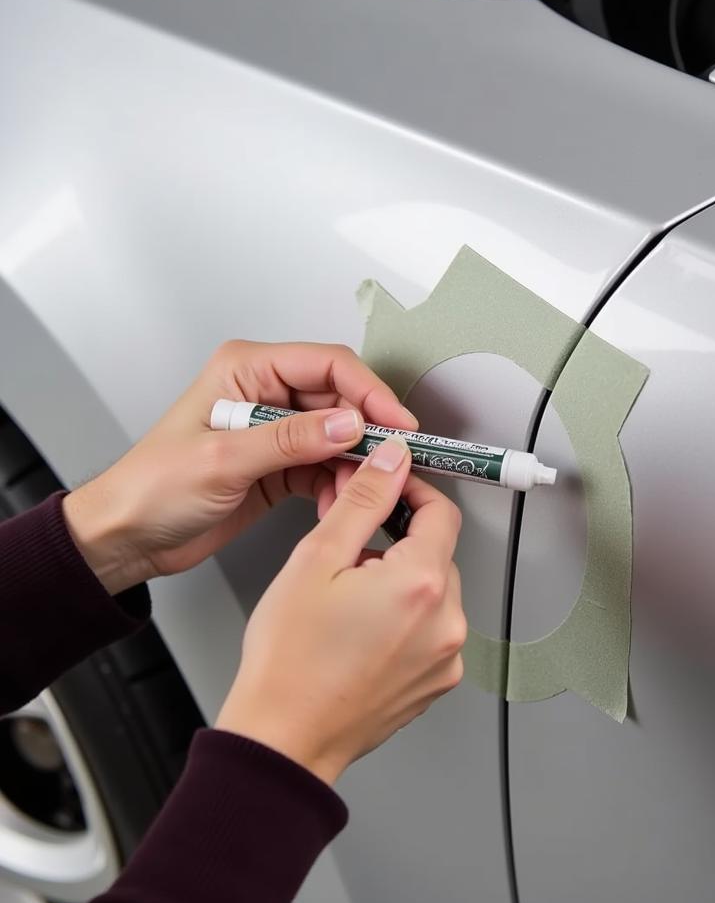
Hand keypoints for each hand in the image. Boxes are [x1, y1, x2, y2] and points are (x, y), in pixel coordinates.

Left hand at [62, 340, 416, 594]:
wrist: (128, 537)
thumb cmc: (151, 488)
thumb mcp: (223, 460)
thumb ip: (290, 440)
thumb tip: (349, 426)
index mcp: (248, 370)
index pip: (327, 365)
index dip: (368, 392)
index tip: (397, 424)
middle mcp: (266, 393)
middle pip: (341, 400)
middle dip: (367, 433)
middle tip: (389, 465)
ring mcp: (276, 430)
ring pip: (340, 436)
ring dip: (356, 465)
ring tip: (360, 493)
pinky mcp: (281, 464)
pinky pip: (327, 467)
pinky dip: (339, 485)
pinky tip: (339, 503)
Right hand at [215, 435, 465, 784]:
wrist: (284, 739)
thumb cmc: (289, 661)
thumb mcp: (317, 559)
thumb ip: (363, 500)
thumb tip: (392, 461)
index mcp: (421, 584)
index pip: (441, 512)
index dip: (413, 492)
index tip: (390, 489)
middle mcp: (447, 622)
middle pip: (438, 554)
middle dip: (400, 544)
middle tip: (350, 557)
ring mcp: (446, 658)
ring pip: (434, 593)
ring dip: (402, 585)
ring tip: (350, 605)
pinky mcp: (437, 682)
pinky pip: (432, 631)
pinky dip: (406, 621)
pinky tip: (363, 634)